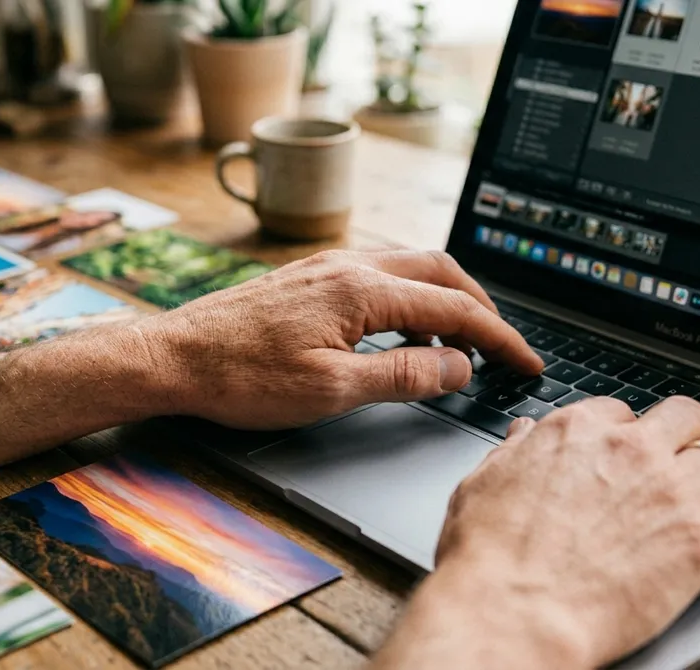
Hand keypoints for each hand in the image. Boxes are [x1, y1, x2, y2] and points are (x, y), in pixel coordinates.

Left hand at [145, 249, 542, 428]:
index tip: (526, 363)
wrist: (173, 357)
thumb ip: (403, 376)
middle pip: (440, 271)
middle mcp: (348, 265)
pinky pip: (377, 275)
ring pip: (408, 267)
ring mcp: (326, 266)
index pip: (455, 309)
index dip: (499, 338)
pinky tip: (396, 336)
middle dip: (480, 306)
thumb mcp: (330, 391)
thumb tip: (458, 368)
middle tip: (498, 347)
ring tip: (451, 350)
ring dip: (442, 301)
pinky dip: (406, 300)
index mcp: (361, 291)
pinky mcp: (308, 277)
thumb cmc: (240, 377)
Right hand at [372, 396, 699, 668]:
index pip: (619, 410)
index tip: (628, 449)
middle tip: (687, 454)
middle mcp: (628, 450)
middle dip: (688, 432)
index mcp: (574, 432)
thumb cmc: (488, 557)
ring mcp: (670, 492)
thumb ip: (512, 454)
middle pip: (685, 416)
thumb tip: (524, 436)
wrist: (514, 610)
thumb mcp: (481, 486)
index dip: (625, 432)